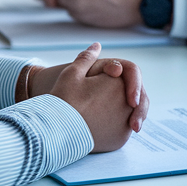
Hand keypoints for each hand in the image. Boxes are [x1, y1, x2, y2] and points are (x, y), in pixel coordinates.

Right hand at [27, 54, 148, 132]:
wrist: (57, 131)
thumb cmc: (64, 99)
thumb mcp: (72, 72)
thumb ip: (88, 57)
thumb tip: (97, 45)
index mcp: (119, 84)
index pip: (126, 74)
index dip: (111, 75)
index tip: (102, 78)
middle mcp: (128, 105)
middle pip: (128, 93)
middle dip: (116, 92)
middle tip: (94, 96)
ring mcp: (126, 124)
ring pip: (127, 112)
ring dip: (116, 108)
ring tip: (93, 110)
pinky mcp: (121, 140)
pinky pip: (121, 129)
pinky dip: (112, 125)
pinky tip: (95, 123)